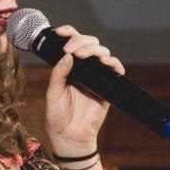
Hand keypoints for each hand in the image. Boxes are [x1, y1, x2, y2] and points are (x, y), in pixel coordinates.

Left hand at [44, 26, 125, 155]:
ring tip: (80, 55)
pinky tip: (103, 62)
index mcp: (69, 67)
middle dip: (80, 40)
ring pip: (102, 52)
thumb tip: (68, 55)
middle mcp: (84, 69)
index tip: (60, 32)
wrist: (69, 136)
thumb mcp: (53, 92)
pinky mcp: (108, 87)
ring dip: (92, 49)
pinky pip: (115, 69)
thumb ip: (59, 73)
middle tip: (70, 49)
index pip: (72, 43)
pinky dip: (112, 62)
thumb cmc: (58, 116)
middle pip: (89, 43)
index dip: (69, 33)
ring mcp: (97, 76)